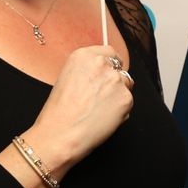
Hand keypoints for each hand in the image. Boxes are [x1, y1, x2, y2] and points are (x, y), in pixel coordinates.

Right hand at [25, 44, 132, 174]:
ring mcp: (116, 80)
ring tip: (99, 110)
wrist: (61, 134)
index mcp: (84, 56)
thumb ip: (87, 71)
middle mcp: (102, 64)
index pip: (109, 52)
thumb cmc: (59, 113)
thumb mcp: (67, 78)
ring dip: (118, 96)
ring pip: (126, 86)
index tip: (109, 73)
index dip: (111, 65)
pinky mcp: (126, 98)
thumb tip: (103, 73)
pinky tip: (103, 118)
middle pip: (119, 69)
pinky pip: (128, 102)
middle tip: (102, 98)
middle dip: (114, 82)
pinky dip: (120, 111)